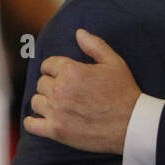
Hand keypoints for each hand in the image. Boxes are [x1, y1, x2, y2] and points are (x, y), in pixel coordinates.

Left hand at [23, 29, 140, 153]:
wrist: (132, 124)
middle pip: (41, 83)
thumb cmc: (124, 93)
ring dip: (45, 102)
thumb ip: (94, 45)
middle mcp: (60, 90)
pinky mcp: (57, 131)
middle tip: (65, 92)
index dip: (55, 69)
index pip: (48, 65)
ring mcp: (57, 111)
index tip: (62, 75)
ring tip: (58, 106)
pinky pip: (32, 125)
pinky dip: (33, 122)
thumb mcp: (114, 63)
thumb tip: (79, 32)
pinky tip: (41, 120)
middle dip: (51, 85)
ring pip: (36, 102)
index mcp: (71, 70)